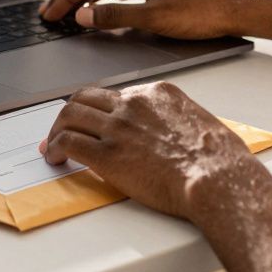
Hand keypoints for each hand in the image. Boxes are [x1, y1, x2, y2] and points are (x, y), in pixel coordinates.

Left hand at [39, 82, 254, 219]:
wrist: (217, 178)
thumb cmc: (219, 159)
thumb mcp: (198, 121)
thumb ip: (173, 120)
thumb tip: (166, 133)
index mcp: (157, 93)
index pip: (115, 94)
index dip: (98, 109)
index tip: (92, 121)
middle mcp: (133, 104)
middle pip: (85, 98)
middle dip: (69, 113)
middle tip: (61, 129)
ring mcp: (118, 127)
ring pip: (70, 115)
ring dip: (56, 130)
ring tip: (52, 146)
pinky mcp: (107, 154)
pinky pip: (69, 142)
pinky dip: (55, 148)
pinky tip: (55, 158)